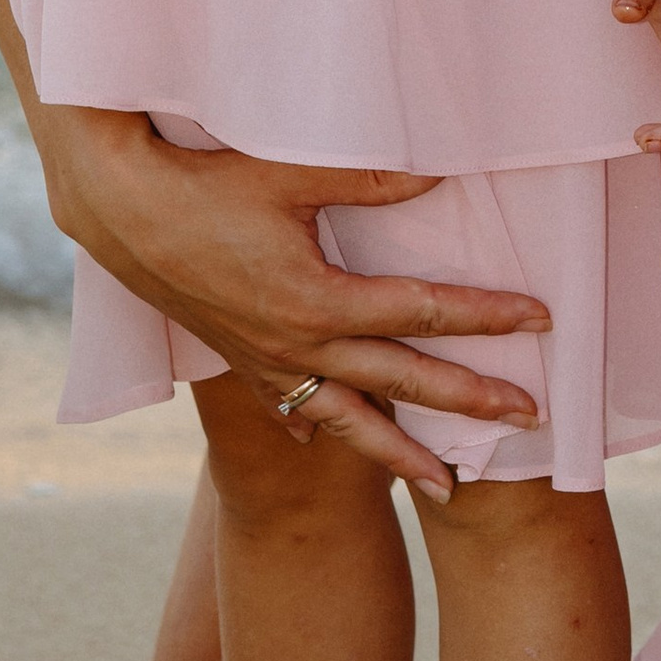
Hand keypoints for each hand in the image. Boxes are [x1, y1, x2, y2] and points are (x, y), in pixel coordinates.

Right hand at [38, 104, 551, 498]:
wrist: (120, 214)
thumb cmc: (206, 183)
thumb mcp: (291, 173)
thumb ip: (371, 178)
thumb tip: (441, 175)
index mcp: (318, 301)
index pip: (422, 311)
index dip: (486, 315)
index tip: (541, 319)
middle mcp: (298, 344)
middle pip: (401, 381)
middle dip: (469, 403)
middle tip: (530, 420)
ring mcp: (268, 360)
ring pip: (349, 419)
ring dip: (401, 454)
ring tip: (448, 487)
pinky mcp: (243, 358)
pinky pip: (295, 407)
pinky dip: (324, 426)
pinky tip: (334, 442)